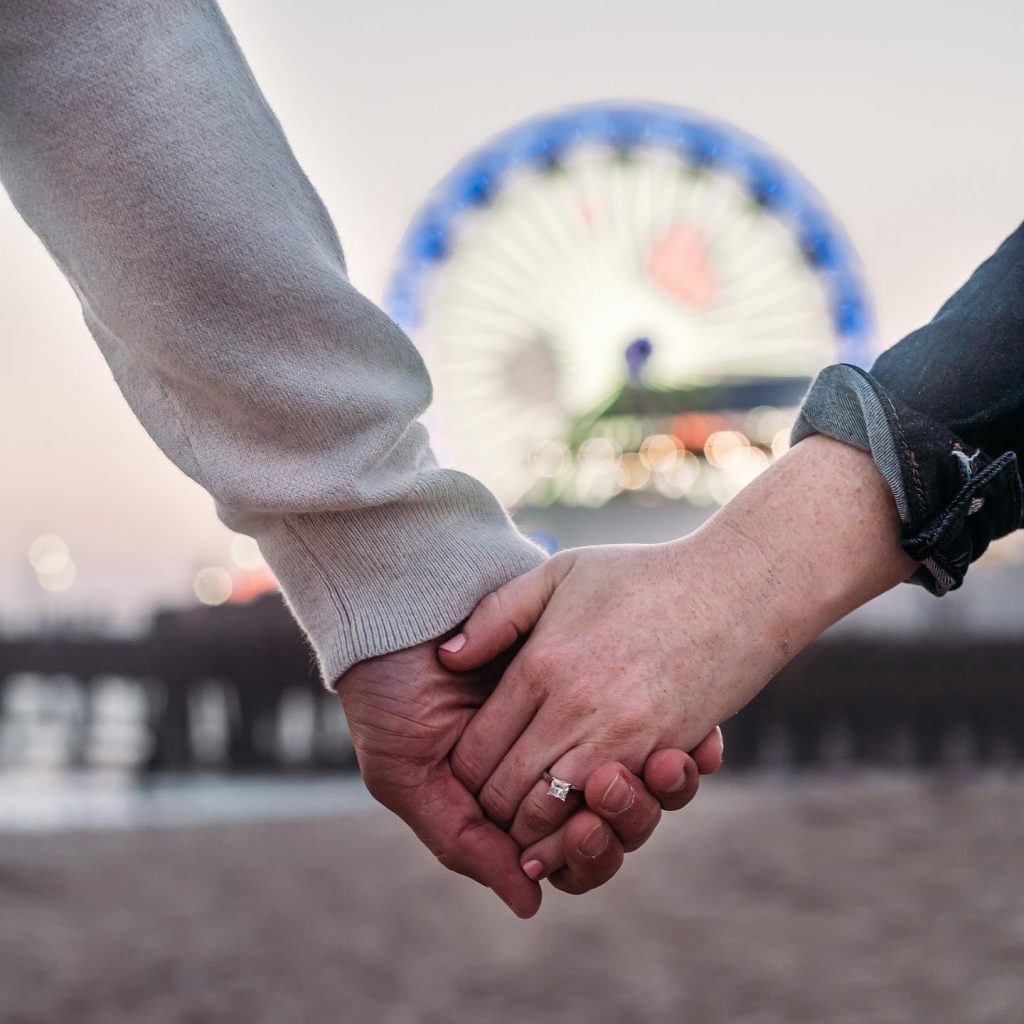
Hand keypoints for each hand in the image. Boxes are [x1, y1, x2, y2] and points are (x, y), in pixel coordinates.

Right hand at [336, 641, 721, 913]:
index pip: (577, 852)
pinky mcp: (603, 678)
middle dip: (631, 817)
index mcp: (518, 804)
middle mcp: (559, 770)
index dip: (594, 852)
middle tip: (611, 786)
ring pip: (650, 784)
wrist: (396, 611)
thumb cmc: (390, 699)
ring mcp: (586, 726)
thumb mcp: (408, 775)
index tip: (588, 827)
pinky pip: (664, 723)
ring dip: (664, 786)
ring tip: (658, 762)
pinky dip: (690, 746)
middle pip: (623, 825)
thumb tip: (532, 903)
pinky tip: (696, 742)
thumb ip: (463, 840)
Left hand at [437, 541, 751, 838]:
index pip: (476, 752)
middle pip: (506, 794)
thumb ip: (495, 615)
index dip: (463, 773)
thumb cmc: (641, 576)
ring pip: (552, 816)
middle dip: (491, 808)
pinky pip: (609, 814)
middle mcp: (574, 710)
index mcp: (540, 667)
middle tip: (490, 806)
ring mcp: (622, 739)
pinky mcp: (662, 756)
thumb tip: (445, 657)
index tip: (466, 772)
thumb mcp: (559, 574)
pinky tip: (576, 824)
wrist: (735, 588)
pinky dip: (586, 828)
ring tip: (526, 825)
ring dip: (534, 829)